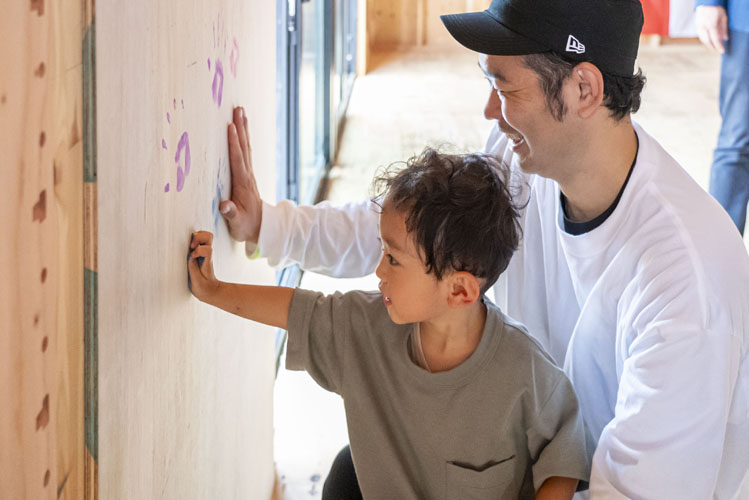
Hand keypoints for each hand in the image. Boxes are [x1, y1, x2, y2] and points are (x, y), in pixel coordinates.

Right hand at [188, 231, 219, 300]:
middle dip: (199, 237)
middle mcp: (207, 255)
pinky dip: (194, 238)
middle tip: (191, 246)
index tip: (192, 257)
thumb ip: (193, 268)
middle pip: (209, 237)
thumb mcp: (197, 282)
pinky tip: (189, 246)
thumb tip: (190, 255)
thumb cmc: (204, 288)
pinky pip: (200, 240)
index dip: (199, 250)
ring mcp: (205, 252)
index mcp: (207, 262)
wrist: (210, 290)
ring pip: (206, 236)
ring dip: (197, 236)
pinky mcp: (201, 252)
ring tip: (190, 245)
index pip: (208, 249)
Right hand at [220, 106, 262, 243]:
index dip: (233, 143)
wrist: (261, 227)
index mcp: (243, 184)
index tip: (230, 127)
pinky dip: (242, 138)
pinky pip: (244, 152)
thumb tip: (225, 206)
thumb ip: (231, 214)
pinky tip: (241, 129)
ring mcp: (248, 173)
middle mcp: (247, 175)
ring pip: (245, 147)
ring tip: (240, 111)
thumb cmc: (246, 226)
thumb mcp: (237, 223)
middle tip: (238, 109)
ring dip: (243, 129)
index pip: (237, 160)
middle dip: (240, 128)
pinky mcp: (246, 174)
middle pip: (244, 147)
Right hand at [696, 5, 728, 52]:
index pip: (714, 39)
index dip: (718, 46)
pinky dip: (705, 40)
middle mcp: (703, 27)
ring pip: (703, 39)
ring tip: (713, 46)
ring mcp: (699, 27)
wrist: (705, 4)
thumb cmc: (716, 9)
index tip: (722, 51)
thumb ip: (723, 28)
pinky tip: (709, 41)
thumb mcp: (723, 17)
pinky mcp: (697, 27)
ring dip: (708, 44)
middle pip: (707, 41)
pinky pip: (701, 36)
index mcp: (711, 25)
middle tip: (717, 50)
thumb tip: (725, 39)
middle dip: (712, 47)